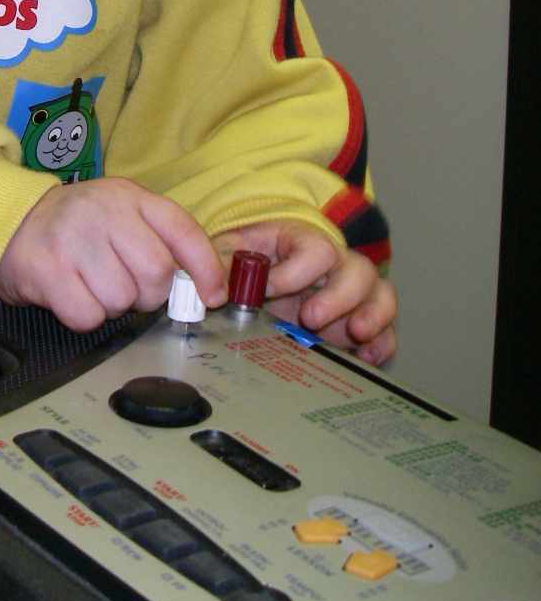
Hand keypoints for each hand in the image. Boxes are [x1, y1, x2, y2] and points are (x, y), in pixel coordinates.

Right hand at [0, 178, 226, 331]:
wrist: (7, 223)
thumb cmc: (73, 228)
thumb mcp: (119, 216)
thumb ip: (159, 241)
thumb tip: (206, 290)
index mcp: (129, 196)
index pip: (182, 231)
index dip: (205, 268)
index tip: (212, 297)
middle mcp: (103, 211)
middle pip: (156, 272)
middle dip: (147, 294)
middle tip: (125, 287)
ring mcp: (73, 238)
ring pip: (122, 299)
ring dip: (111, 306)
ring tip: (91, 285)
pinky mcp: (47, 268)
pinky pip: (88, 316)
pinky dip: (83, 316)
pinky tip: (70, 295)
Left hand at [213, 220, 397, 364]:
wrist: (251, 278)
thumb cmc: (242, 259)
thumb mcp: (227, 253)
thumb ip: (220, 263)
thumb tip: (214, 288)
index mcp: (301, 241)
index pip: (316, 247)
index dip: (296, 270)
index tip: (268, 289)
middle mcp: (334, 264)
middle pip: (357, 269)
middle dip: (338, 296)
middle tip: (310, 317)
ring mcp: (351, 293)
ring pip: (380, 293)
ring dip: (372, 314)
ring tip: (355, 334)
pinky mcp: (358, 321)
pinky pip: (386, 330)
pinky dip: (381, 344)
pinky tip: (366, 359)